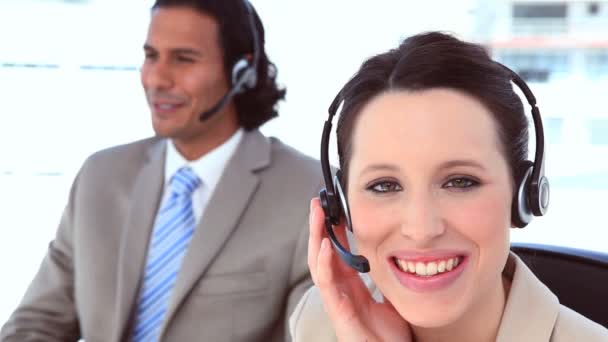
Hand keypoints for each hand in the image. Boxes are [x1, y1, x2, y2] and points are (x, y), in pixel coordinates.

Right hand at [308, 198, 411, 341]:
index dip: (331, 231)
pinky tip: (325, 245)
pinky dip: (324, 264)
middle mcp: (339, 293)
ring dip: (316, 238)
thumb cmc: (390, 336)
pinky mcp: (339, 314)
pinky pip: (327, 286)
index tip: (332, 208)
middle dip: (318, 228)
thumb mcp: (391, 298)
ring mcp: (336, 303)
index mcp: (350, 287)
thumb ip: (386, 279)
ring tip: (317, 215)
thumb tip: (397, 255)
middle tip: (318, 203)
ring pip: (319, 265)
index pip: (335, 252)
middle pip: (322, 254)